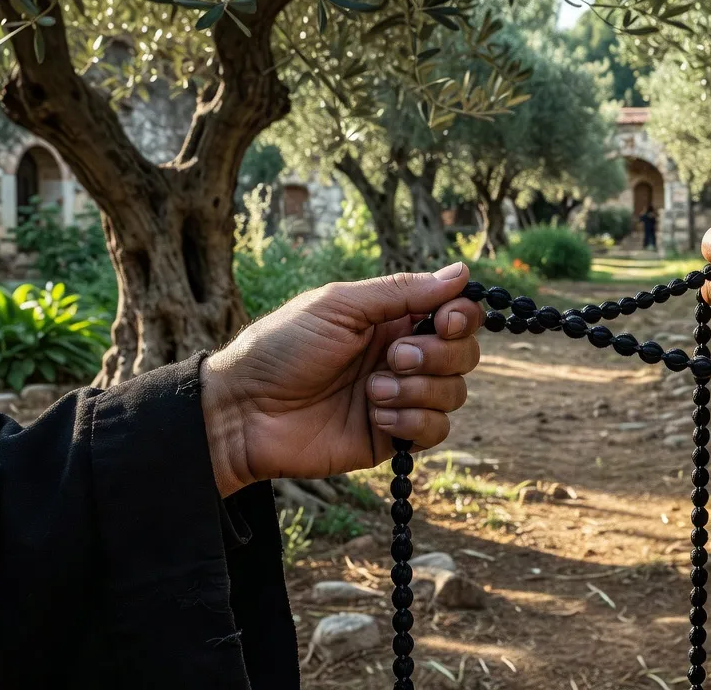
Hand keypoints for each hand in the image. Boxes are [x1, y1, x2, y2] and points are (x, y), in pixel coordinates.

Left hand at [201, 263, 483, 497]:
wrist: (245, 411)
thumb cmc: (281, 348)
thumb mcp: (339, 306)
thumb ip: (402, 292)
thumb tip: (462, 272)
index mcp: (393, 320)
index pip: (456, 315)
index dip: (462, 317)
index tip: (445, 321)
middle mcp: (404, 357)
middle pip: (464, 355)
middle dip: (437, 356)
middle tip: (393, 358)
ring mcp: (401, 398)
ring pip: (454, 394)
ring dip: (419, 390)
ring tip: (372, 391)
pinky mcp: (394, 437)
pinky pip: (435, 431)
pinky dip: (412, 421)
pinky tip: (374, 415)